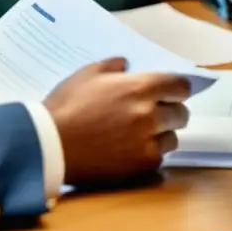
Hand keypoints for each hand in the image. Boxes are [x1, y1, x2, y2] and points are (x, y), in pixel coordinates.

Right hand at [44, 58, 191, 187]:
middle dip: (171, 112)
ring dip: (161, 135)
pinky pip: (158, 158)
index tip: (172, 92)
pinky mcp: (140, 166)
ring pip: (172, 138)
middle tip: (155, 114)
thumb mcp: (87, 75)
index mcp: (140, 88)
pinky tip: (131, 150)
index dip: (177, 89)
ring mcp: (146, 142)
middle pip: (181, 114)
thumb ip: (112, 66)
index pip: (180, 86)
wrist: (51, 146)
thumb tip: (126, 65)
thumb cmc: (67, 107)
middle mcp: (149, 115)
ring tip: (140, 134)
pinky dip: (149, 154)